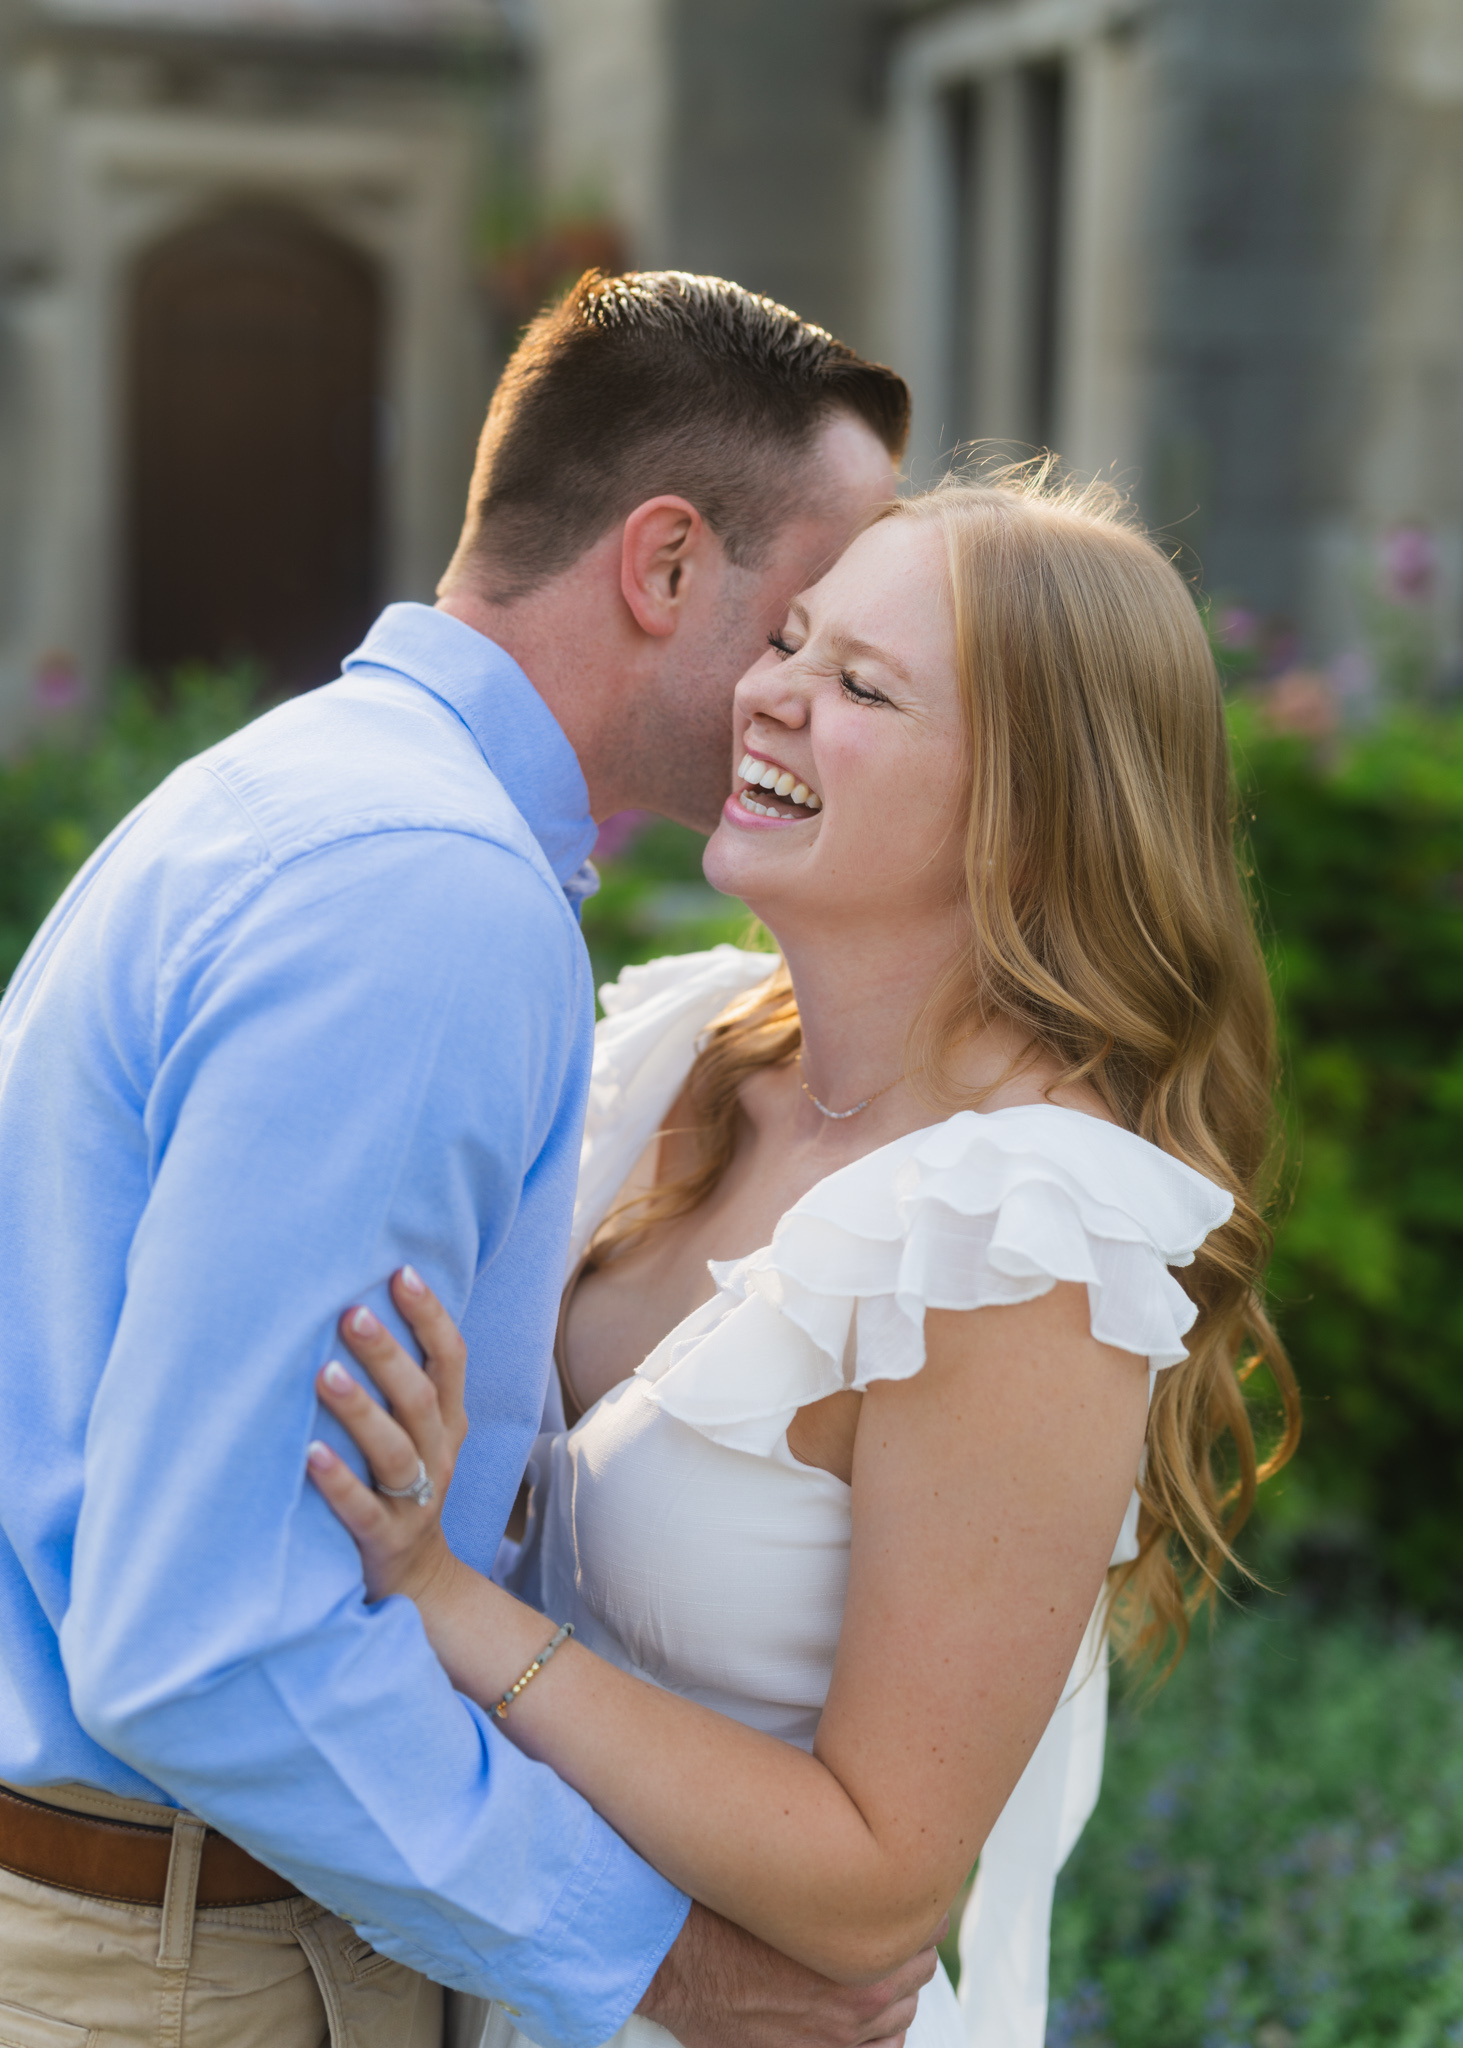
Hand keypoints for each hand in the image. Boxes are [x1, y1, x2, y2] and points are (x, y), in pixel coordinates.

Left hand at [305, 1267, 468, 1605]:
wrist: (419, 1583)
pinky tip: (308, 1454)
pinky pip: (362, 1510)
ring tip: (324, 1374)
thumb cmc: (400, 1486)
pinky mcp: (384, 1540)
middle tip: (349, 1313)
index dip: (430, 1316)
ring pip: (395, 1450)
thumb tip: (352, 1303)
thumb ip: (398, 1382)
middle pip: (420, 1398)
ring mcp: (414, 1501)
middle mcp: (438, 1455)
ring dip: (360, 1410)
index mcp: (448, 1422)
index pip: (451, 1360)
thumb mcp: (416, 1432)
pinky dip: (337, 1481)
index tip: (401, 1272)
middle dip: (387, 1353)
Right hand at [639, 1903, 943, 2047]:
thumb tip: (867, 1851)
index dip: (917, 1906)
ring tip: (873, 1965)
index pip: (930, 1924)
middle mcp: (864, 1991)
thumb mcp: (790, 1878)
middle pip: (922, 1965)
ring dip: (896, 1987)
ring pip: (906, 2008)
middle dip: (908, 1944)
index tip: (906, 1894)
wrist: (680, 1961)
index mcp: (863, 1937)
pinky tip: (866, 2011)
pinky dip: (881, 2031)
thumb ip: (837, 1875)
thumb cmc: (729, 1909)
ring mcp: (844, 2032)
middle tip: (888, 1925)